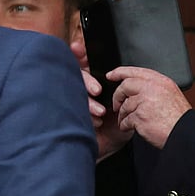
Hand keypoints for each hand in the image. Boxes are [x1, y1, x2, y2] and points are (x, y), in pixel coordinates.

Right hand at [71, 38, 130, 159]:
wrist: (110, 148)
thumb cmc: (118, 125)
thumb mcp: (128, 103)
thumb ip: (127, 87)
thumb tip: (126, 71)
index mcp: (94, 83)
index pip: (84, 64)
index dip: (79, 54)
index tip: (78, 47)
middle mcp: (80, 90)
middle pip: (76, 76)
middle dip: (87, 81)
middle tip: (97, 91)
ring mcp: (71, 101)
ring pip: (72, 92)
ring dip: (87, 102)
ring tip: (99, 112)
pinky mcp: (66, 114)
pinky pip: (69, 108)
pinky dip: (84, 115)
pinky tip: (94, 122)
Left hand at [107, 66, 191, 149]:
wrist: (183, 133)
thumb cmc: (177, 117)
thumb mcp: (169, 94)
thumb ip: (153, 87)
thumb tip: (133, 84)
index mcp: (161, 81)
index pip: (135, 71)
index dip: (120, 72)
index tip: (111, 75)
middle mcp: (153, 88)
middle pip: (125, 86)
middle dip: (117, 96)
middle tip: (116, 105)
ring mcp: (145, 101)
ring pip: (124, 105)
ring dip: (123, 115)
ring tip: (128, 121)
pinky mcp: (140, 116)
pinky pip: (125, 119)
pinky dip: (125, 125)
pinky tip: (130, 128)